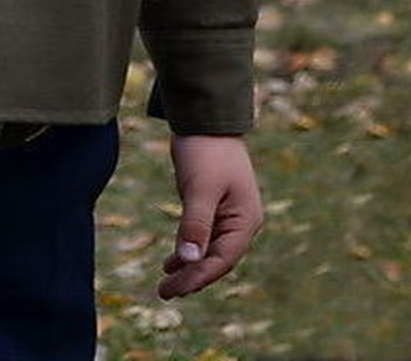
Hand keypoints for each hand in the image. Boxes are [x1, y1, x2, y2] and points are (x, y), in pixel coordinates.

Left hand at [158, 134, 262, 298]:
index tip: (172, 290)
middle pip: (216, 259)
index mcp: (245, 220)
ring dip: (189, 265)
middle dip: (192, 276)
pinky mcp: (215, 205)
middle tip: (164, 292)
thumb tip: (189, 260)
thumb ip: (195, 224)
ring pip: (209, 250)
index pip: (221, 260)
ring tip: (165, 281)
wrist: (205, 118)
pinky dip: (189, 248)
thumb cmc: (206, 151)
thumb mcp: (200, 189)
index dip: (197, 278)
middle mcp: (241, 221)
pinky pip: (203, 236)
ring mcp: (229, 214)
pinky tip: (172, 259)